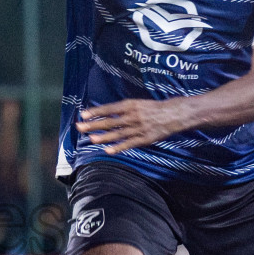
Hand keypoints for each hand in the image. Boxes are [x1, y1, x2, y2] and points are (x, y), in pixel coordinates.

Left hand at [75, 99, 189, 153]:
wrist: (173, 114)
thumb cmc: (152, 108)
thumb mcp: (137, 103)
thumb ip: (121, 109)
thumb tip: (103, 114)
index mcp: (130, 105)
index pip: (109, 109)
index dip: (96, 112)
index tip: (83, 114)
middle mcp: (133, 116)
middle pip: (110, 121)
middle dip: (94, 125)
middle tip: (80, 127)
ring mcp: (138, 128)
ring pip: (118, 134)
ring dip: (103, 137)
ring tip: (91, 139)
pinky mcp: (144, 139)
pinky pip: (129, 144)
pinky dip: (118, 147)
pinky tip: (108, 150)